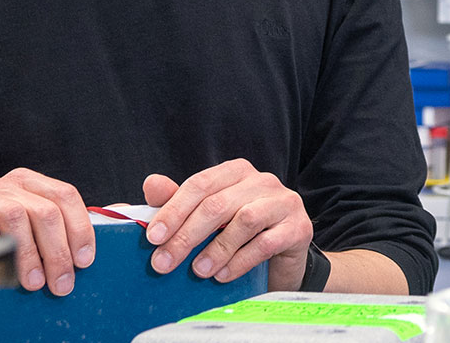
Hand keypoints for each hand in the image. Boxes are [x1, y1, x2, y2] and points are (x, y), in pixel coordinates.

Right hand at [0, 167, 94, 295]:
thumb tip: (77, 259)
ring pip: (18, 218)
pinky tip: (2, 268)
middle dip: (57, 252)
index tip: (84, 258)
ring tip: (34, 281)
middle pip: (45, 211)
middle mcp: (7, 184)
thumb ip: (46, 235)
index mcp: (28, 183)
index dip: (79, 228)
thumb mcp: (22, 230)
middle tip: (60, 281)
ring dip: (29, 256)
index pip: (64, 196)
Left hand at [142, 159, 311, 289]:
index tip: (153, 237)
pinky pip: (267, 242)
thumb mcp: (208, 219)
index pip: (200, 184)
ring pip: (244, 220)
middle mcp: (262, 181)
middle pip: (218, 204)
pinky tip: (224, 275)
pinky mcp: (298, 227)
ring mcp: (283, 202)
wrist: (284, 261)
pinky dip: (241, 261)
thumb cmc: (241, 236)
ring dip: (216, 249)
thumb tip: (150, 184)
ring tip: (197, 271)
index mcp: (236, 173)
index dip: (173, 210)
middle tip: (164, 263)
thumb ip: (180, 201)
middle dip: (187, 235)